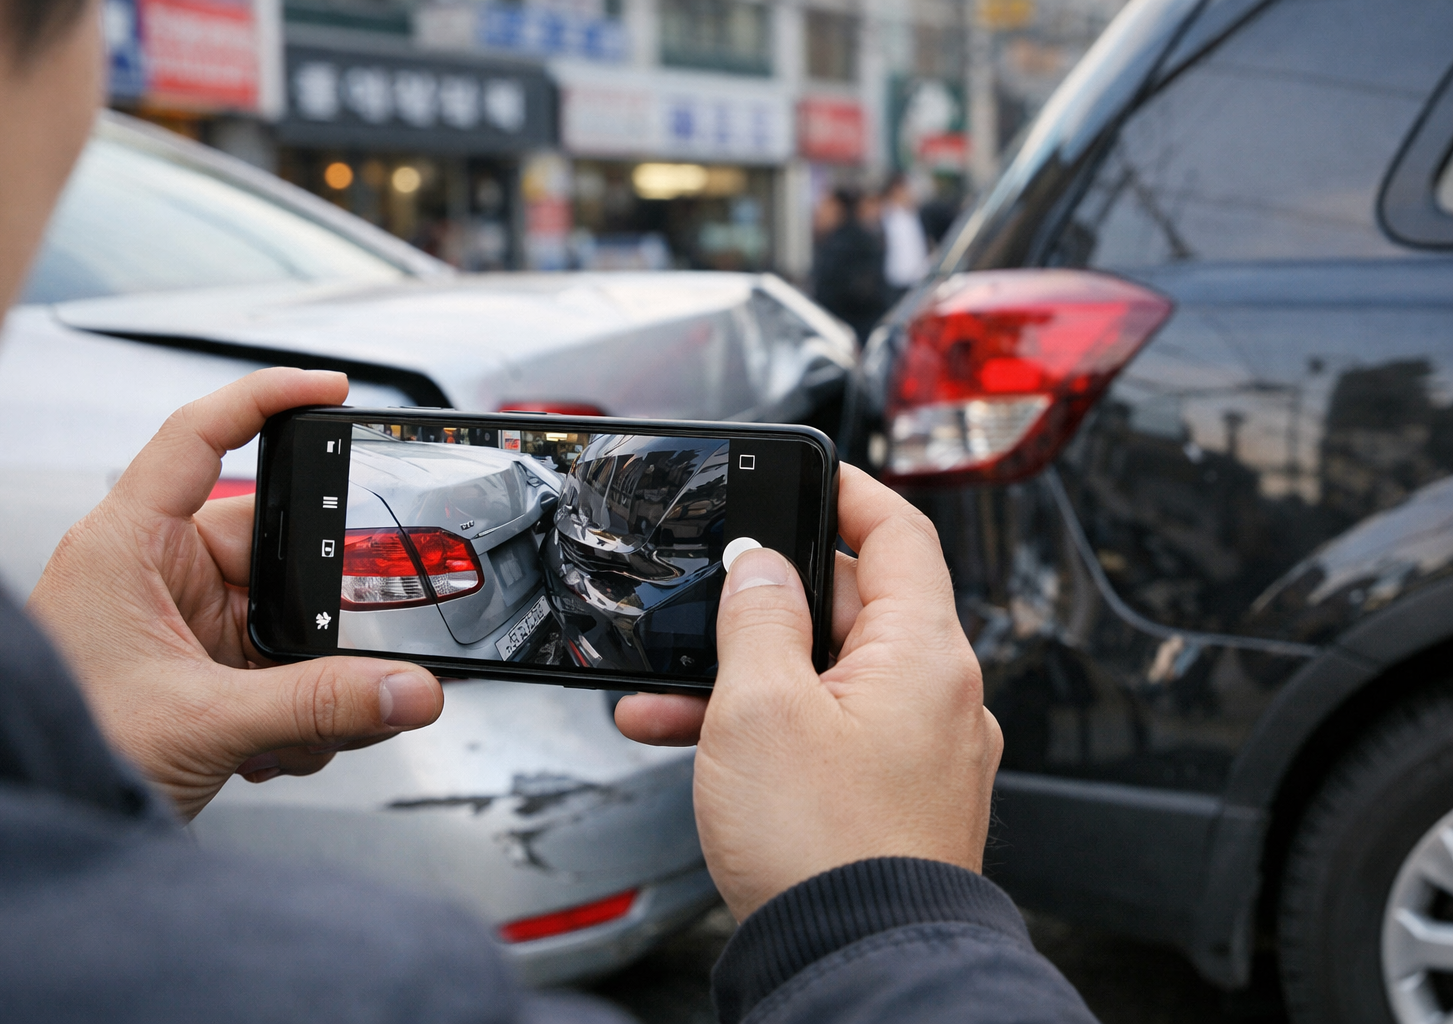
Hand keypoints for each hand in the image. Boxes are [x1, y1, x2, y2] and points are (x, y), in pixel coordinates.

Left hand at [27, 369, 442, 819]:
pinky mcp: (204, 670)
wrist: (41, 826)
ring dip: (314, 674)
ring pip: (289, 616)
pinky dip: (300, 706)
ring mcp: (184, 623)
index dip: (266, 398)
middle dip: (323, 611)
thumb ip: (320, 705)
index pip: (201, 437)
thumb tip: (409, 688)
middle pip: (278, 549)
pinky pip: (280, 663)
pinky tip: (283, 747)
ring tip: (308, 728)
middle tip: (360, 649)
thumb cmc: (63, 749)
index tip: (333, 389)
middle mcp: (158, 573)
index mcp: (129, 546)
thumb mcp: (205, 721)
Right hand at [614, 466, 1000, 919]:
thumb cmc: (822, 849)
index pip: (900, 532)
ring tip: (668, 695)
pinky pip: (829, 731)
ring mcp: (919, 749)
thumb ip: (759, 617)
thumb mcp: (761, 708)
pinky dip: (770, 725)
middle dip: (765, 605)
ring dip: (749, 674)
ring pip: (827, 675)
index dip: (848, 491)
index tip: (803, 474)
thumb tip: (761, 565)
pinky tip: (697, 741)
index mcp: (925, 655)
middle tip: (704, 607)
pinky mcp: (893, 795)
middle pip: (853, 605)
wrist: (853, 963)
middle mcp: (938, 696)